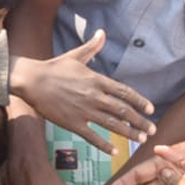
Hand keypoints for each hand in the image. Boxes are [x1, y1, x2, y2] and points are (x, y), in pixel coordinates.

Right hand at [11, 30, 155, 153]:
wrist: (32, 80)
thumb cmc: (54, 67)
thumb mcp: (76, 55)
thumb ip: (92, 47)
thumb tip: (102, 32)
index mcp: (97, 80)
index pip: (124, 92)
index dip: (140, 101)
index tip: (151, 109)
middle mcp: (94, 96)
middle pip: (123, 111)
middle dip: (140, 121)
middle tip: (152, 130)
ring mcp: (84, 111)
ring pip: (112, 125)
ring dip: (129, 133)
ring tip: (141, 139)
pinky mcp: (73, 123)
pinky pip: (92, 136)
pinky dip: (105, 145)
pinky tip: (115, 152)